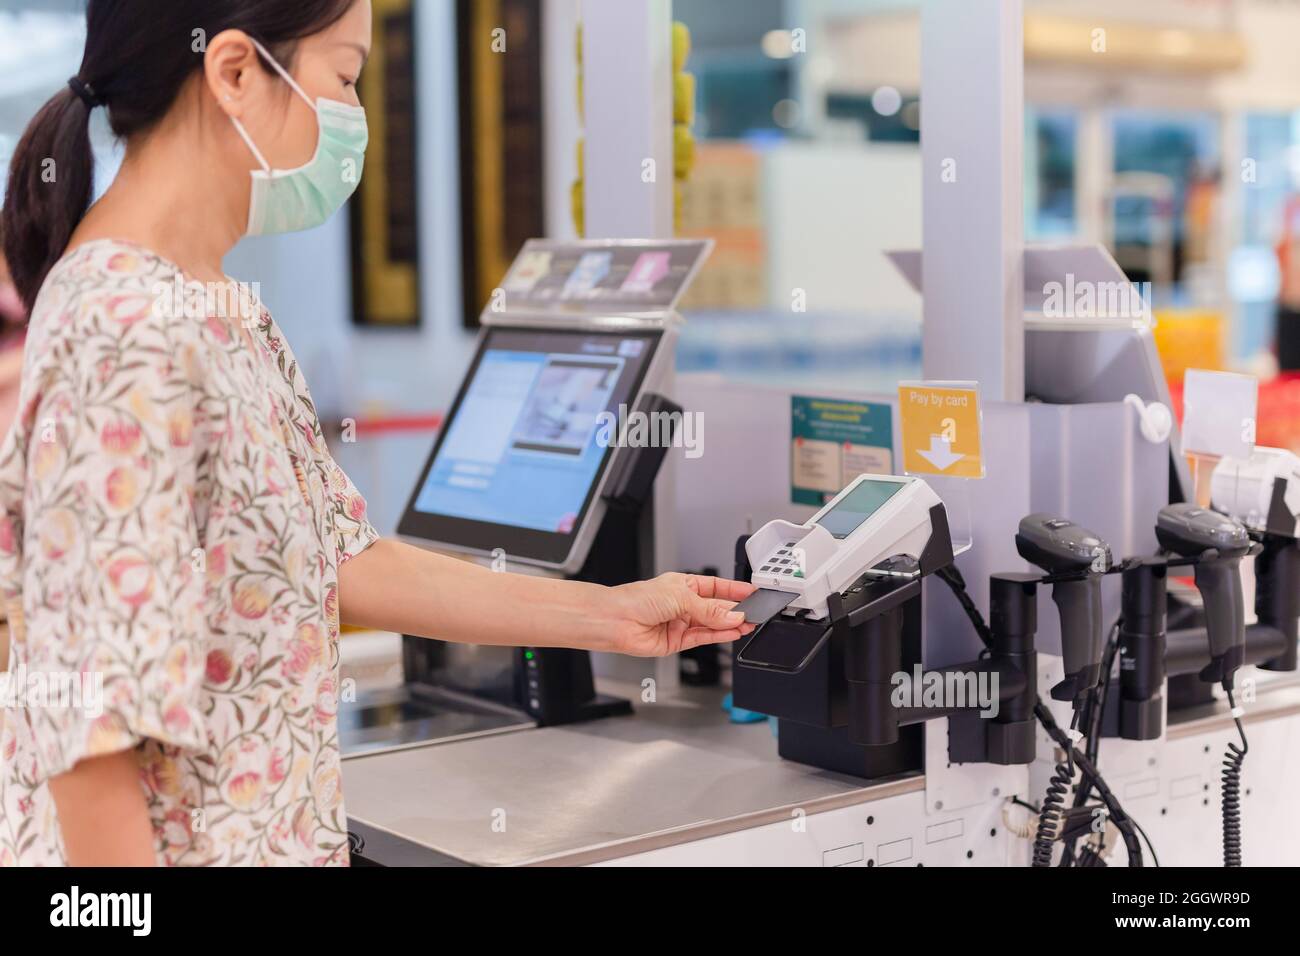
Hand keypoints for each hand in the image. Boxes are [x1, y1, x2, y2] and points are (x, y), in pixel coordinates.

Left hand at [606, 572, 756, 656]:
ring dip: (730, 624)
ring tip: (749, 624)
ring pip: (712, 624)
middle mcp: (683, 604)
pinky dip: (719, 636)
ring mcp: (681, 623)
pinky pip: (703, 638)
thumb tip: (732, 616)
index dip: (735, 590)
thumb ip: (709, 609)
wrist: (616, 620)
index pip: (716, 587)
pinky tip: (732, 632)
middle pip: (716, 607)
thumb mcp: (680, 596)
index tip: (752, 593)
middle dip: (735, 610)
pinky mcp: (678, 641)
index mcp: (683, 585)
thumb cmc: (637, 599)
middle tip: (755, 612)